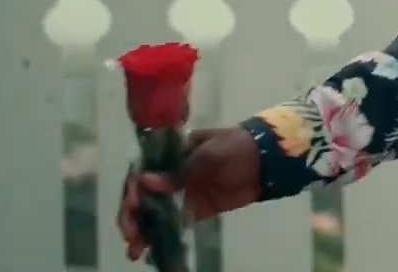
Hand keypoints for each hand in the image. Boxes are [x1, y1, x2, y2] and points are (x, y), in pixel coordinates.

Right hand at [115, 126, 261, 261]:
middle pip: (143, 196)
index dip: (132, 189)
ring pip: (154, 213)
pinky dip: (162, 236)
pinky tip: (151, 250)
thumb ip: (179, 172)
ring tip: (134, 251)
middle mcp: (171, 175)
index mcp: (171, 154)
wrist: (267, 161)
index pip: (141, 172)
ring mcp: (183, 193)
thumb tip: (144, 181)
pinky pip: (174, 223)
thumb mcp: (208, 155)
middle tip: (130, 233)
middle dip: (132, 216)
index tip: (132, 205)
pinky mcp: (196, 209)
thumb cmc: (236, 147)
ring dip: (142, 230)